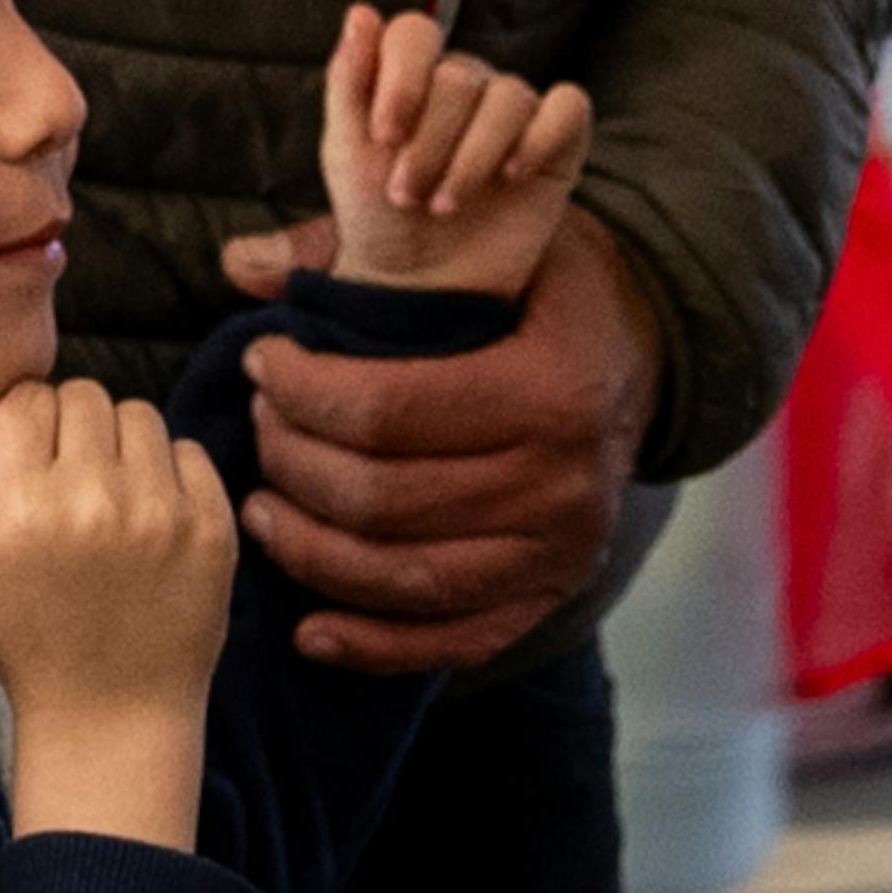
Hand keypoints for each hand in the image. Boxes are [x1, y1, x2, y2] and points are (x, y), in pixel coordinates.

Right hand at [0, 373, 239, 835]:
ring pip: (138, 413)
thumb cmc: (26, 636)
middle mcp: (93, 498)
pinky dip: (168, 472)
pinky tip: (149, 521)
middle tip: (68, 481)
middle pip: (83, 394)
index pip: (22, 397)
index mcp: (21, 505)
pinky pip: (189, 450)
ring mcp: (160, 511)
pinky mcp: (211, 527)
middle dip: (70, 427)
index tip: (27, 461)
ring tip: (109, 499)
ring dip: (120, 443)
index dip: (20, 423)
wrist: (110, 715)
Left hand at [237, 213, 659, 672]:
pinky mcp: (550, 595)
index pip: (389, 411)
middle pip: (384, 499)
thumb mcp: (480, 245)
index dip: (303, 393)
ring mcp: (560, 552)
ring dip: (311, 553)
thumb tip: (241, 267)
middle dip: (294, 464)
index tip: (261, 363)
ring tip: (261, 510)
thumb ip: (360, 248)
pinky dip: (371, 646)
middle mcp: (564, 483)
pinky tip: (307, 629)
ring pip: (404, 578)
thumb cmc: (549, 290)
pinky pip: (450, 642)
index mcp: (550, 388)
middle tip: (259, 429)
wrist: (650, 353)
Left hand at [314, 7, 594, 299]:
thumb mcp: (347, 151)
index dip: (401, 78)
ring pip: (509, 96)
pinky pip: (568, 107)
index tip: (385, 135)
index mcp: (413, 73)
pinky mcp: (559, 139)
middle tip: (407, 195)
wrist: (421, 283)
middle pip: (458, 77)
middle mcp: (467, 81)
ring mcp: (514, 109)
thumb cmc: (379, 213)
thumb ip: (349, 80)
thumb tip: (360, 13)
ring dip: (472, 158)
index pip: (414, 33)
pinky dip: (540, 139)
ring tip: (446, 205)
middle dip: (429, 143)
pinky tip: (513, 177)